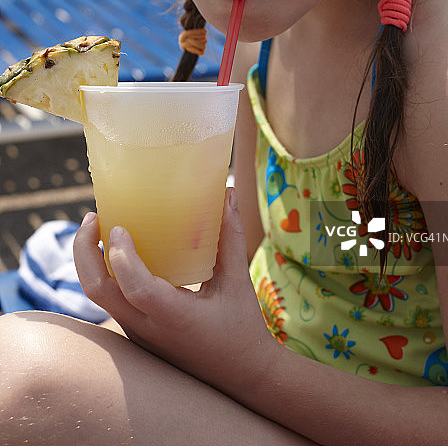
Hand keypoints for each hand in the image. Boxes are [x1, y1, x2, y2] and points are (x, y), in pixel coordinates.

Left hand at [73, 188, 275, 394]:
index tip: (119, 226)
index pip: (134, 288)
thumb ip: (230, 236)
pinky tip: (117, 250)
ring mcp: (138, 333)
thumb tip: (229, 192)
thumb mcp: (238, 281)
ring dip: (90, 260)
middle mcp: (148, 329)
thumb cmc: (242, 328)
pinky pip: (110, 300)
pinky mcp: (137, 332)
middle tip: (93, 217)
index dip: (121, 256)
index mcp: (174, 318)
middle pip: (96, 292)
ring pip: (98, 298)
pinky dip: (104, 272)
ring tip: (99, 227)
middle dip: (85, 251)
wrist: (241, 375)